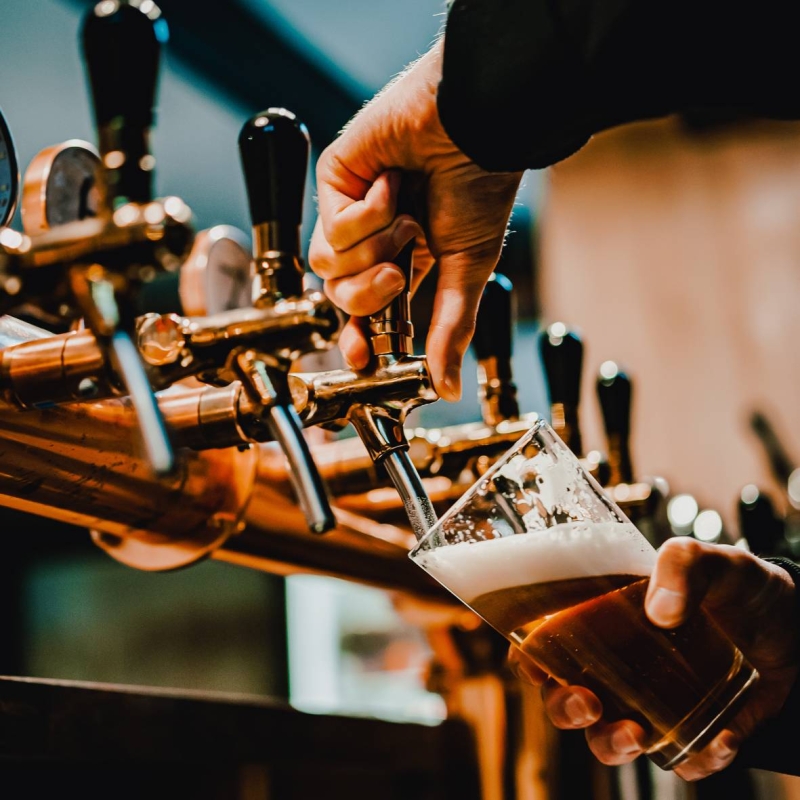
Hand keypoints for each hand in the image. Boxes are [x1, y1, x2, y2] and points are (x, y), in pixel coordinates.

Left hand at [308, 37, 522, 400]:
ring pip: (328, 269)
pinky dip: (369, 213)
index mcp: (405, 261)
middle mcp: (374, 240)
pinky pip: (333, 229)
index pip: (368, 314)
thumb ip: (451, 331)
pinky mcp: (335, 181)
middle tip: (398, 271)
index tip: (363, 359)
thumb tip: (447, 387)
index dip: (360, 338)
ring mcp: (351, 211)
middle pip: (341, 298)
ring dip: (374, 249)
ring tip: (405, 215)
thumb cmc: (481, 187)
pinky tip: (393, 183)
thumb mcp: (468, 271)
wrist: (477, 125)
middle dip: (369, 294)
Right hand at [508, 537, 798, 779]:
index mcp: (603, 620)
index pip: (545, 642)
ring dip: (610, 745)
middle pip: (563, 698)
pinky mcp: (692, 732)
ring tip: (637, 735)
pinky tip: (721, 738)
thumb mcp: (712, 560)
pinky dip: (695, 759)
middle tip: (586, 702)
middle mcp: (617, 666)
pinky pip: (679, 760)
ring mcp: (651, 703)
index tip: (532, 664)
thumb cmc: (738, 586)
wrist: (795, 627)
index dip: (528, 658)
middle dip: (564, 709)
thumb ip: (683, 564)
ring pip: (607, 739)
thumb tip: (660, 612)